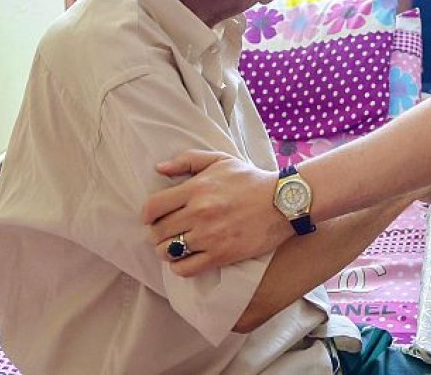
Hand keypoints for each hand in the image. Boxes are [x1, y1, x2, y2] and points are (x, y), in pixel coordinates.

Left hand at [141, 150, 290, 275]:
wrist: (283, 202)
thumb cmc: (251, 180)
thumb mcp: (221, 160)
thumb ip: (188, 160)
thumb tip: (159, 169)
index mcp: (197, 188)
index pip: (152, 207)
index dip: (147, 215)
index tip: (153, 218)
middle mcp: (200, 212)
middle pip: (157, 232)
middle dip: (157, 234)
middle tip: (167, 233)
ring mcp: (210, 236)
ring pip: (168, 252)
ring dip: (168, 251)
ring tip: (177, 246)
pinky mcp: (221, 255)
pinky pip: (185, 269)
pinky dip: (180, 267)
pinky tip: (187, 259)